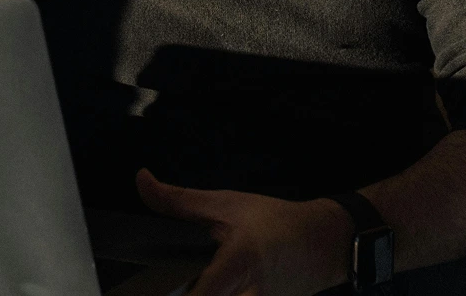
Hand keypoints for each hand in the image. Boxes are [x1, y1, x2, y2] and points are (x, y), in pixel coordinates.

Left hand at [135, 168, 352, 295]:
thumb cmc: (275, 221)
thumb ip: (179, 201)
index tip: (152, 289)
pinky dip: (219, 293)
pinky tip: (211, 285)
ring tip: (190, 281)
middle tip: (161, 284)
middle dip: (189, 290)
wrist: (323, 243)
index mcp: (240, 262)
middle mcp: (251, 295)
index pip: (205, 294)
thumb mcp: (226, 203)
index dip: (183, 294)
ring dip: (204, 291)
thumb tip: (142, 181)